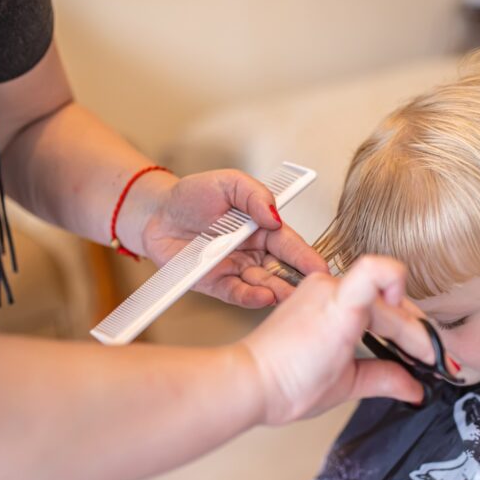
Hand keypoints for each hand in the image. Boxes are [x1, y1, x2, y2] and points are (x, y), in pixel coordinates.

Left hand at [140, 169, 327, 307]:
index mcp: (264, 229)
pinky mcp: (217, 285)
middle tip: (315, 292)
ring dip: (278, 292)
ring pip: (264, 285)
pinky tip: (264, 297)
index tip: (323, 269)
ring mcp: (237, 270)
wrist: (156, 213)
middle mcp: (255, 253)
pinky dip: (251, 297)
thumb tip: (275, 216)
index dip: (307, 257)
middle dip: (298, 282)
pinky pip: (237, 294)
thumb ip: (255, 195)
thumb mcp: (229, 182)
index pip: (291, 245)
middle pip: (282, 270)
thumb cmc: (193, 195)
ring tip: (290, 296)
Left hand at [241, 256, 435, 424]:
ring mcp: (320, 286)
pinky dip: (373, 314)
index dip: (420, 329)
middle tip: (428, 360)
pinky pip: (355, 295)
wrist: (251, 379)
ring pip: (374, 297)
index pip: (394, 299)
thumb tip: (413, 386)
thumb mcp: (345, 386)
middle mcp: (329, 288)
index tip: (429, 355)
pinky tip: (380, 335)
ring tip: (408, 349)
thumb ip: (386, 379)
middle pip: (389, 302)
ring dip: (395, 321)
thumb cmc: (285, 381)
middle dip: (413, 331)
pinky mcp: (312, 292)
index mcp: (339, 307)